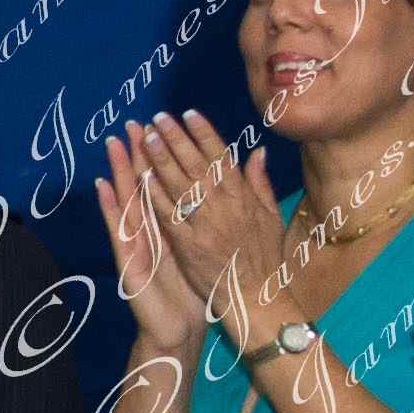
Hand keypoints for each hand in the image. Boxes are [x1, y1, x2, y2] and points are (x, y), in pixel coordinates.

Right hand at [93, 131, 211, 357]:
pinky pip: (118, 229)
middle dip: (140, 154)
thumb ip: (210, 221)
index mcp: (172, 226)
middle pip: (145, 186)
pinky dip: (109, 207)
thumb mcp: (205, 252)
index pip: (168, 185)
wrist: (179, 330)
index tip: (164, 127)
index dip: (164, 157)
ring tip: (113, 143)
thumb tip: (220, 194)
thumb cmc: (194, 292)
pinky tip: (102, 186)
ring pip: (128, 201)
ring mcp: (137, 243)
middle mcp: (152, 230)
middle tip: (134, 123)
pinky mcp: (127, 259)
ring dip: (120, 172)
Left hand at [133, 107, 291, 341]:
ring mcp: (205, 225)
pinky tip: (141, 177)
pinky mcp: (189, 244)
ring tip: (145, 137)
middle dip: (176, 138)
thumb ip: (260, 183)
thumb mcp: (271, 218)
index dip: (204, 133)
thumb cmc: (265, 258)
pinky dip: (155, 194)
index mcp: (244, 198)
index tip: (188, 113)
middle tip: (158, 118)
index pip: (221, 157)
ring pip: (179, 184)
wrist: (257, 299)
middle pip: (196, 165)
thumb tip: (258, 151)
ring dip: (161, 159)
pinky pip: (168, 214)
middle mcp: (224, 206)